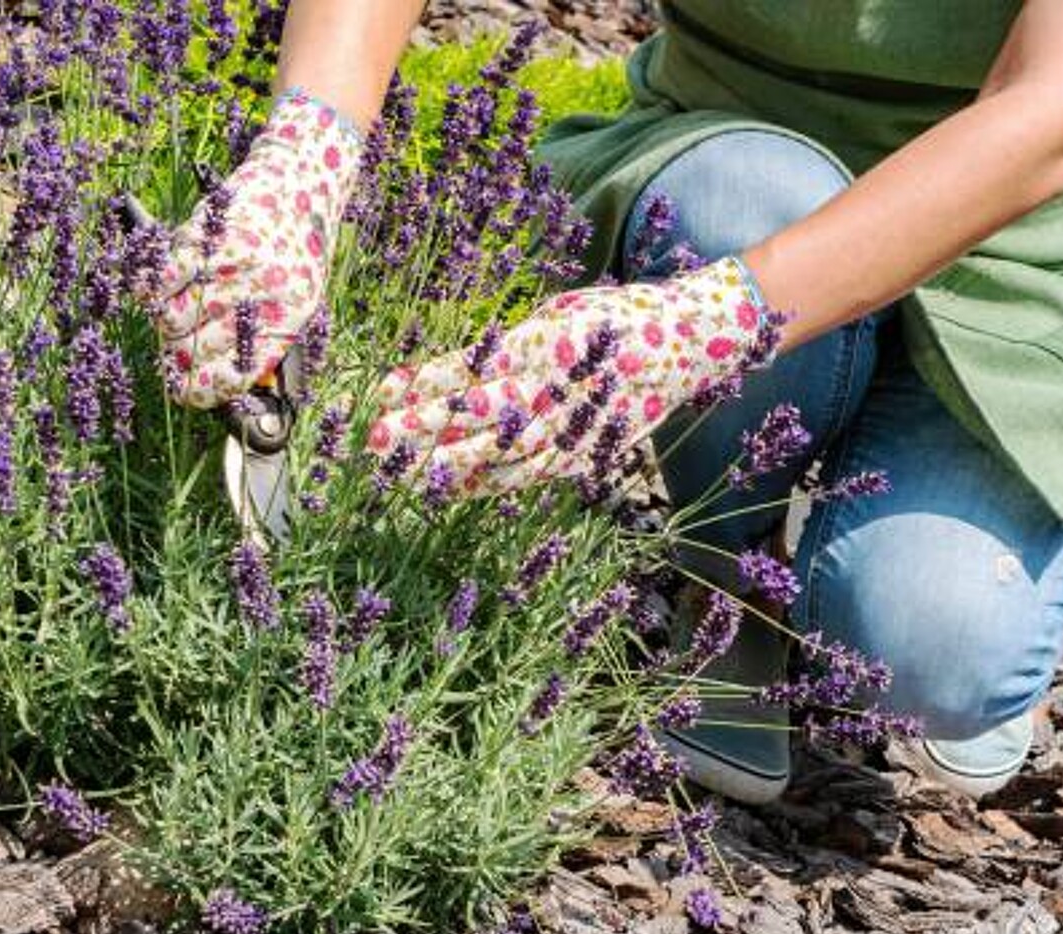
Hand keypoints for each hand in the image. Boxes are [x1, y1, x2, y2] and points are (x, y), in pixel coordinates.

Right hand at [154, 89, 361, 407]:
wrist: (299, 182)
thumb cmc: (296, 249)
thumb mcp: (299, 300)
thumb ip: (267, 340)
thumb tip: (223, 381)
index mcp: (288, 318)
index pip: (234, 374)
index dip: (203, 390)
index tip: (188, 393)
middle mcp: (260, 294)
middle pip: (195, 351)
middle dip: (177, 361)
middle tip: (172, 358)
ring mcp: (231, 264)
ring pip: (172, 320)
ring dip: (164, 327)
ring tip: (171, 320)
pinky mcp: (206, 237)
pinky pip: (161, 282)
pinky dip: (151, 292)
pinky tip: (156, 293)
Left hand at [367, 256, 771, 495]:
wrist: (692, 344)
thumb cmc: (614, 318)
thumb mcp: (557, 314)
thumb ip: (506, 346)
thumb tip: (448, 373)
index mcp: (546, 343)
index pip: (470, 367)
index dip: (421, 382)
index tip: (377, 391)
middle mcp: (556, 388)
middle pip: (475, 414)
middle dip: (420, 429)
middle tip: (370, 440)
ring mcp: (572, 427)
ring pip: (496, 455)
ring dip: (443, 466)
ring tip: (394, 475)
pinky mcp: (584, 454)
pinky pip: (525, 476)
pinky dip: (484, 484)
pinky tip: (446, 490)